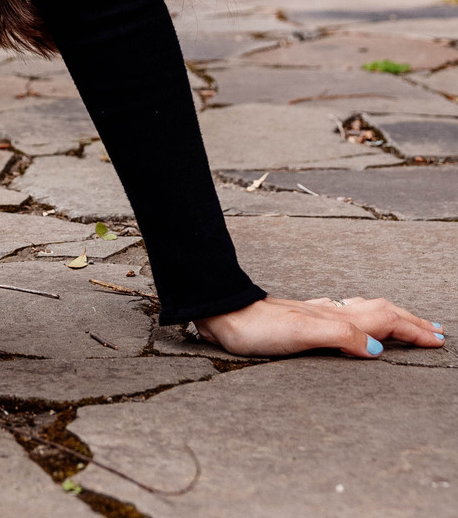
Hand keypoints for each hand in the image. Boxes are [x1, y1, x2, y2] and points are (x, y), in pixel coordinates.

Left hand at [196, 295, 445, 358]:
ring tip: (408, 323)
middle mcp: (331, 311)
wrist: (224, 314)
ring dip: (391, 317)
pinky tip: (357, 321)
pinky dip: (366, 318)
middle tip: (436, 331)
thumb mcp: (301, 333)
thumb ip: (341, 337)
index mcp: (336, 316)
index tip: (438, 339)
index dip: (413, 329)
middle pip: (381, 311)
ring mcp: (317, 314)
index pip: (386, 320)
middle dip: (410, 321)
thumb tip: (378, 349)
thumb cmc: (257, 327)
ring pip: (365, 311)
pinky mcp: (304, 319)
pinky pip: (347, 315)